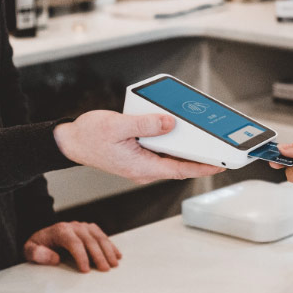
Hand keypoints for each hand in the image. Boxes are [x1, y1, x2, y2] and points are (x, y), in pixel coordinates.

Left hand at [24, 221, 121, 272]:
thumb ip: (37, 254)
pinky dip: (111, 245)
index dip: (81, 256)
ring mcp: (83, 226)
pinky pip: (103, 236)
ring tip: (113, 265)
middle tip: (104, 269)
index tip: (86, 270)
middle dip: (98, 255)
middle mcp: (74, 226)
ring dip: (108, 251)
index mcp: (60, 230)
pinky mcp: (90, 229)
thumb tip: (54, 258)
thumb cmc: (38, 245)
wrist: (43, 236)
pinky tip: (117, 255)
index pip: (74, 243)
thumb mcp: (29, 250)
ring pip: (99, 237)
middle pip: (90, 240)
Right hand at [54, 110, 223, 183]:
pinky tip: (177, 130)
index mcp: (141, 166)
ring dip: (186, 149)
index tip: (221, 164)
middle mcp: (144, 169)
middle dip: (200, 157)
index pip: (180, 170)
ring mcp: (141, 164)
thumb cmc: (89, 136)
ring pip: (170, 158)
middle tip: (219, 146)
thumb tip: (169, 123)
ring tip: (204, 137)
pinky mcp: (138, 157)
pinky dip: (172, 143)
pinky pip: (160, 152)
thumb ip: (145, 124)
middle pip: (179, 164)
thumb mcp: (118, 125)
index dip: (203, 167)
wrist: (70, 142)